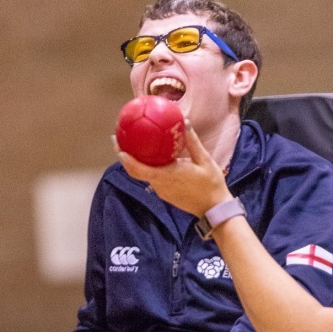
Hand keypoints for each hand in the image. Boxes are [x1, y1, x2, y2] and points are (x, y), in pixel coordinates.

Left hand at [116, 123, 231, 217]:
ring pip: (144, 175)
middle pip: (136, 171)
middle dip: (125, 157)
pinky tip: (153, 158)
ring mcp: (162, 191)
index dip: (126, 158)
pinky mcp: (165, 194)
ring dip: (137, 162)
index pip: (139, 168)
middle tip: (119, 141)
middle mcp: (160, 184)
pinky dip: (148, 168)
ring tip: (134, 146)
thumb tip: (185, 121)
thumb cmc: (211, 185)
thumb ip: (192, 142)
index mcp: (167, 175)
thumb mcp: (204, 160)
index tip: (118, 145)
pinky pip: (153, 179)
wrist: (214, 210)